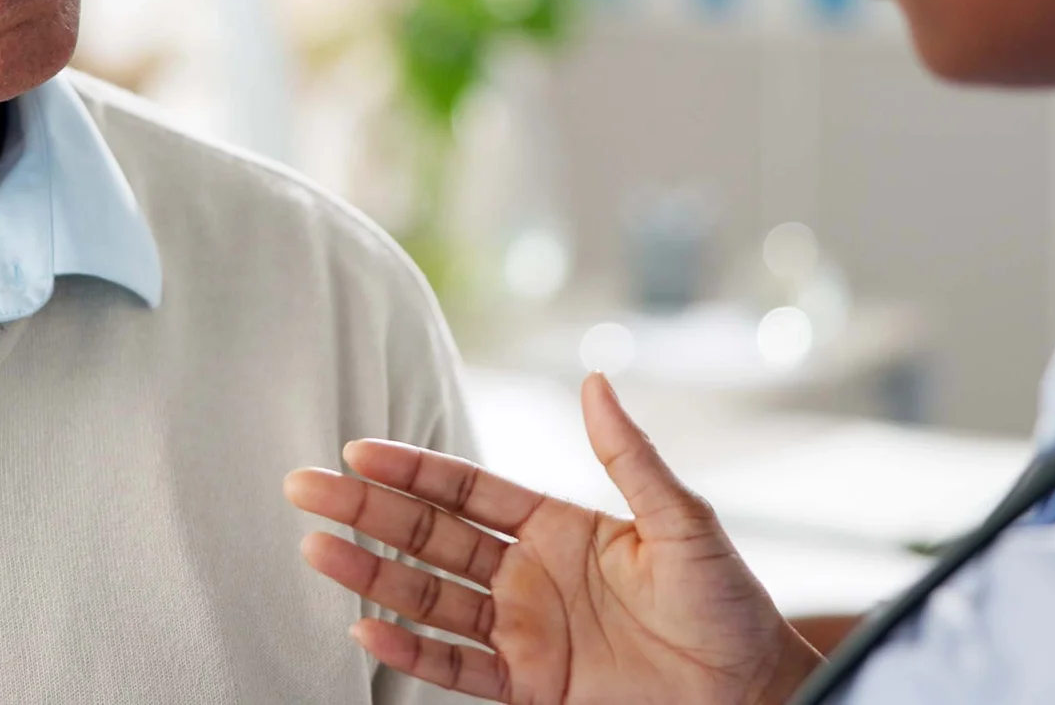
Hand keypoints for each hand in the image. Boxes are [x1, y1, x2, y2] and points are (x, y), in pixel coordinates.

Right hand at [284, 374, 820, 704]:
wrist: (749, 690)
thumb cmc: (727, 604)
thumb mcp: (683, 521)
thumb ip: (630, 456)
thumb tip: (596, 380)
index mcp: (556, 526)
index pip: (466, 489)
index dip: (412, 469)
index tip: (359, 451)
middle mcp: (526, 575)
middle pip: (428, 536)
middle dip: (365, 511)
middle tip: (305, 488)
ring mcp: (521, 631)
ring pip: (426, 598)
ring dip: (370, 574)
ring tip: (316, 548)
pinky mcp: (527, 685)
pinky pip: (455, 668)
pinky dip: (409, 652)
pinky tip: (368, 628)